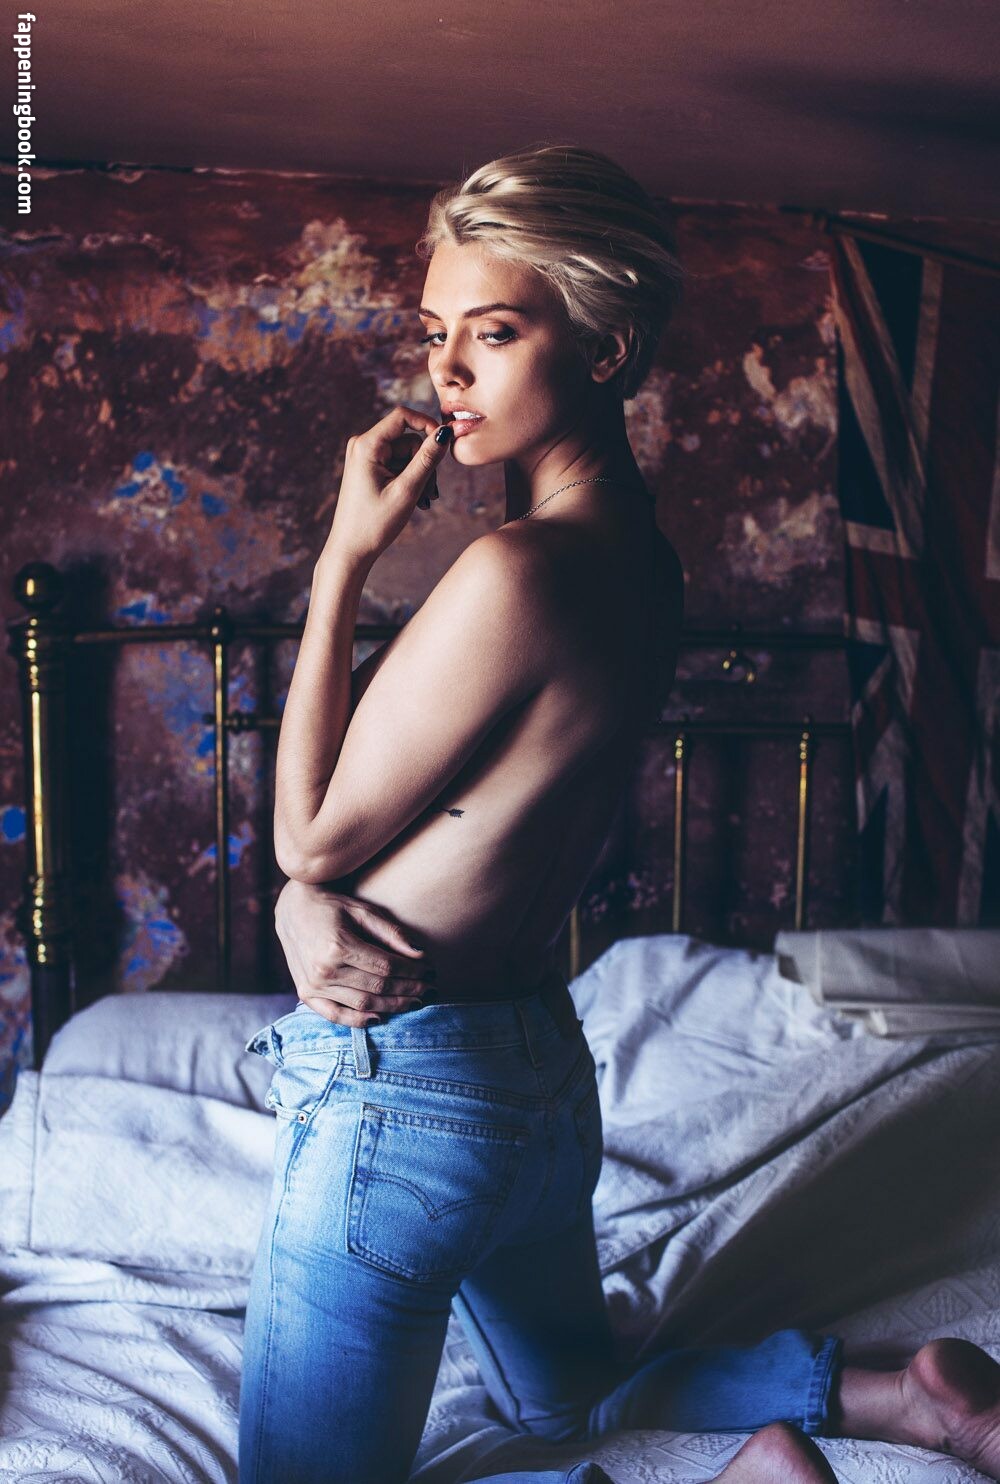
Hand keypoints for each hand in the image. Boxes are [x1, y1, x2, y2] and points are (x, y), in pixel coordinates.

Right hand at [274, 877, 436, 1024]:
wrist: (292, 908)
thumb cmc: (332, 906)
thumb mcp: (363, 911)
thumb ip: (391, 933)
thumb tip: (421, 954)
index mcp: (338, 946)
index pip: (387, 967)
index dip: (413, 972)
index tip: (431, 971)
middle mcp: (324, 969)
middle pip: (378, 987)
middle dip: (409, 990)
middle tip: (430, 990)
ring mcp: (312, 985)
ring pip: (362, 1004)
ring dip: (393, 1006)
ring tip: (414, 1002)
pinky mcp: (306, 993)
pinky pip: (335, 1015)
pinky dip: (358, 1021)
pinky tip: (380, 1017)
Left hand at [324, 405, 451, 566]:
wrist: (351, 550)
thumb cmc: (374, 524)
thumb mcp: (407, 490)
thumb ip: (427, 460)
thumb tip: (445, 433)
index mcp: (366, 445)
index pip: (403, 416)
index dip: (428, 425)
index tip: (446, 443)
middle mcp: (363, 445)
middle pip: (408, 439)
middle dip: (425, 463)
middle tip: (431, 493)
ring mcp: (365, 457)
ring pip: (406, 454)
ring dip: (420, 475)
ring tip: (423, 501)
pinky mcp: (369, 468)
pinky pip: (398, 465)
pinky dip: (410, 480)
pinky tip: (416, 501)